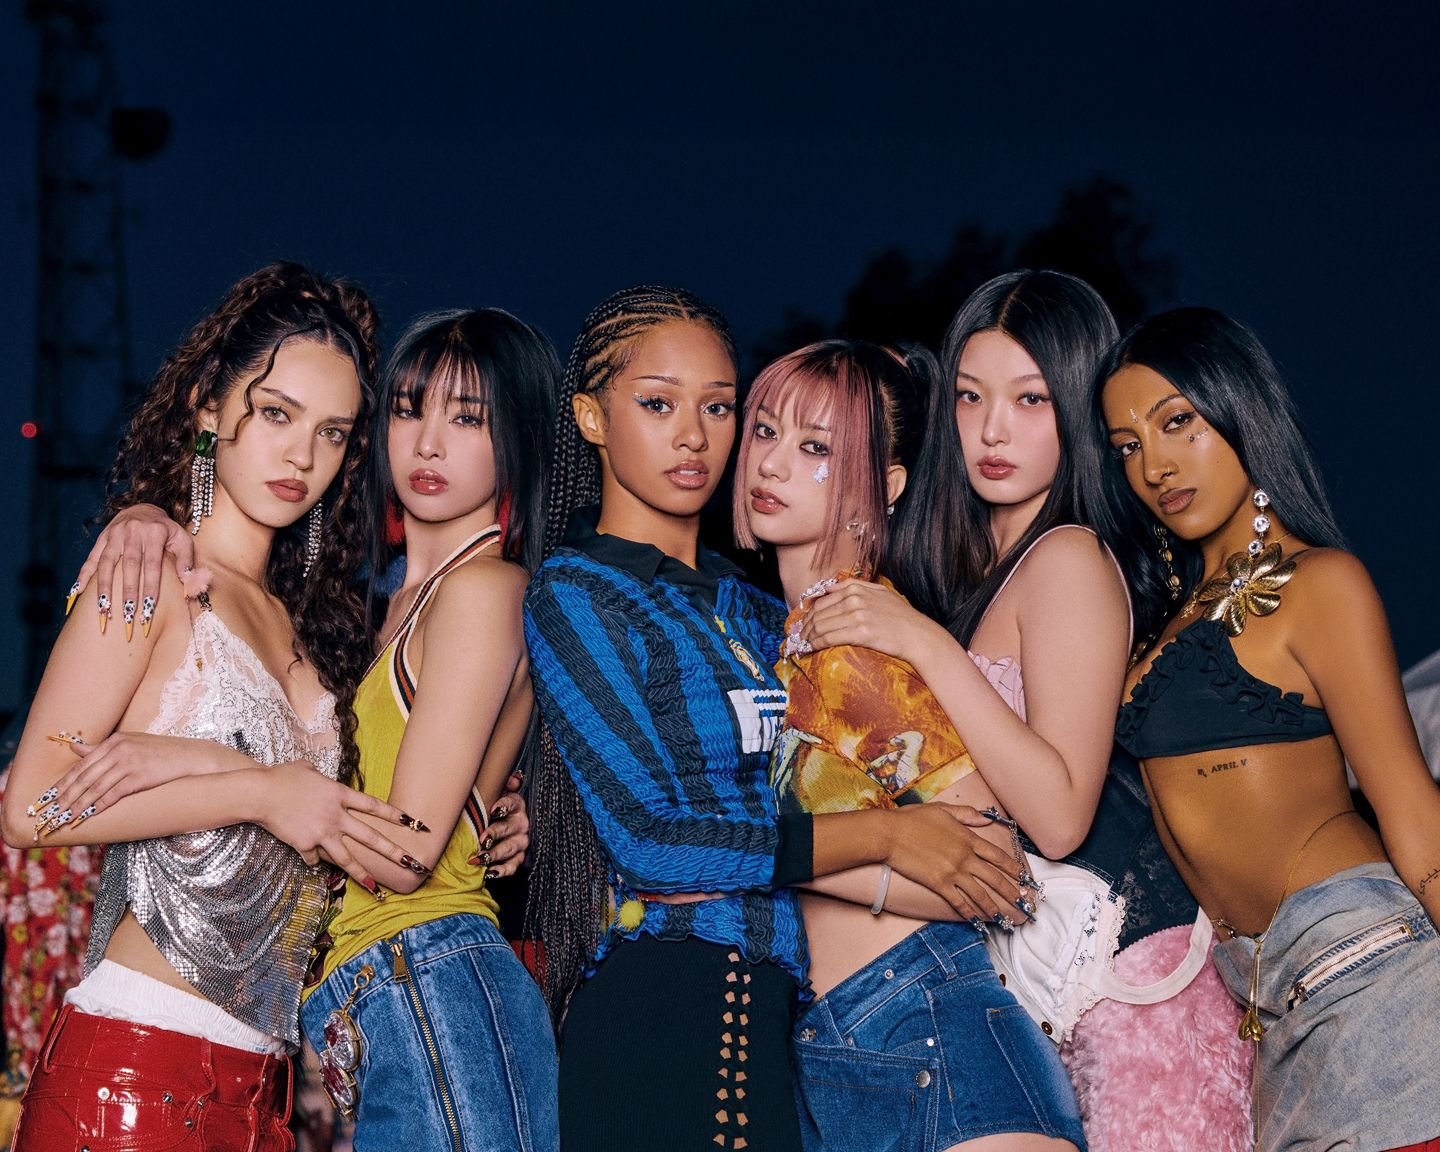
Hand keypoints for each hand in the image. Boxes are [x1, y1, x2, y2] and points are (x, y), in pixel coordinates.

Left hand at [36, 732, 247, 833]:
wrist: (192, 757)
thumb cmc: (162, 752)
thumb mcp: (131, 744)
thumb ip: (101, 748)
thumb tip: (74, 748)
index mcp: (114, 741)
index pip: (82, 764)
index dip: (63, 782)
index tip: (48, 796)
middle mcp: (119, 749)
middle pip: (85, 776)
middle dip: (65, 796)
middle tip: (50, 811)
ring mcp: (129, 762)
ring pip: (95, 787)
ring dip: (78, 805)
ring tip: (65, 817)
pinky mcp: (139, 776)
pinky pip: (113, 794)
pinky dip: (98, 805)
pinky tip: (88, 814)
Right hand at [70, 505, 192, 640]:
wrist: (143, 508)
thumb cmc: (166, 530)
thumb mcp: (182, 539)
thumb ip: (186, 559)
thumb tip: (187, 580)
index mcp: (154, 533)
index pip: (152, 565)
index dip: (149, 587)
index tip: (149, 608)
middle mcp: (132, 532)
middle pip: (129, 566)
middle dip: (127, 591)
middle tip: (127, 614)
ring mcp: (114, 535)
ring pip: (106, 563)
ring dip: (104, 587)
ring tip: (103, 609)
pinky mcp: (101, 538)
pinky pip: (91, 558)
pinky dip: (84, 575)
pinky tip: (78, 592)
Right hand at [258, 761, 415, 893]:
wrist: (261, 793)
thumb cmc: (282, 776)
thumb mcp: (308, 769)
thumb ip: (321, 777)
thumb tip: (319, 776)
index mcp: (339, 794)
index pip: (373, 806)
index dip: (394, 815)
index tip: (414, 823)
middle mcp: (336, 815)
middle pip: (369, 837)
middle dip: (392, 851)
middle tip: (411, 862)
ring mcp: (321, 832)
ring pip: (347, 858)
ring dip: (362, 873)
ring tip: (375, 886)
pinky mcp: (305, 844)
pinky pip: (315, 858)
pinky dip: (315, 860)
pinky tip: (312, 858)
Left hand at [469, 770, 528, 876]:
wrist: (500, 829)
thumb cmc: (493, 808)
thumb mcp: (497, 793)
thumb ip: (503, 785)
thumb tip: (513, 779)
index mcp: (516, 805)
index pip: (512, 802)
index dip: (503, 805)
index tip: (493, 810)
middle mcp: (521, 823)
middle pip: (509, 828)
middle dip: (495, 833)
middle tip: (482, 839)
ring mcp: (520, 842)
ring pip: (510, 848)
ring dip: (494, 854)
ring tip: (479, 859)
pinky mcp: (519, 858)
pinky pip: (513, 866)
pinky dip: (502, 870)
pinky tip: (490, 873)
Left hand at [801, 579, 946, 664]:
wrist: (918, 635)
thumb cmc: (901, 616)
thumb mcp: (879, 592)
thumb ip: (854, 586)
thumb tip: (828, 588)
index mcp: (855, 588)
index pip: (821, 601)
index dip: (807, 615)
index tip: (802, 625)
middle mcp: (854, 599)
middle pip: (817, 614)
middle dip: (804, 628)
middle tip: (797, 639)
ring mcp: (857, 615)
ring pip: (820, 626)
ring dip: (807, 638)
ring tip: (801, 646)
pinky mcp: (861, 633)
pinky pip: (829, 638)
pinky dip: (816, 644)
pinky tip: (810, 649)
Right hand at [887, 803, 1028, 924]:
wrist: (890, 833)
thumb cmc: (913, 819)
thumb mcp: (943, 810)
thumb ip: (967, 815)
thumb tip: (986, 819)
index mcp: (968, 838)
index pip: (997, 855)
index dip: (1013, 868)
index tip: (1024, 877)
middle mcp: (964, 856)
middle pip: (994, 877)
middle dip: (1011, 892)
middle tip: (1023, 903)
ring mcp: (952, 871)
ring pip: (980, 893)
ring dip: (994, 907)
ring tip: (1005, 917)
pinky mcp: (939, 884)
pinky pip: (958, 901)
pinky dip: (969, 912)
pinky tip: (976, 920)